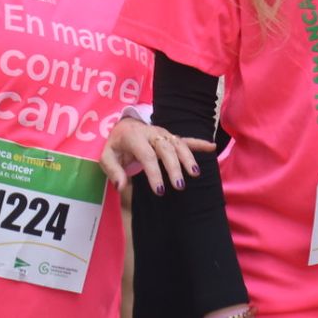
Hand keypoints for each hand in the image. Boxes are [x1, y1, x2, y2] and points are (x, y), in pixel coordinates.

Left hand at [99, 116, 215, 194]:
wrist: (123, 126)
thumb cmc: (116, 145)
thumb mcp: (106, 156)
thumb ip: (113, 171)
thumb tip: (121, 186)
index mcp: (134, 137)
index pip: (147, 155)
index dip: (154, 173)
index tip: (159, 191)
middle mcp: (151, 133)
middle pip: (166, 149)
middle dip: (174, 167)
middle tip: (179, 186)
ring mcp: (162, 133)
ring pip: (178, 144)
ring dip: (188, 158)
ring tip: (195, 173)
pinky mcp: (170, 137)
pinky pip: (186, 139)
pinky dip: (199, 143)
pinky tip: (211, 147)